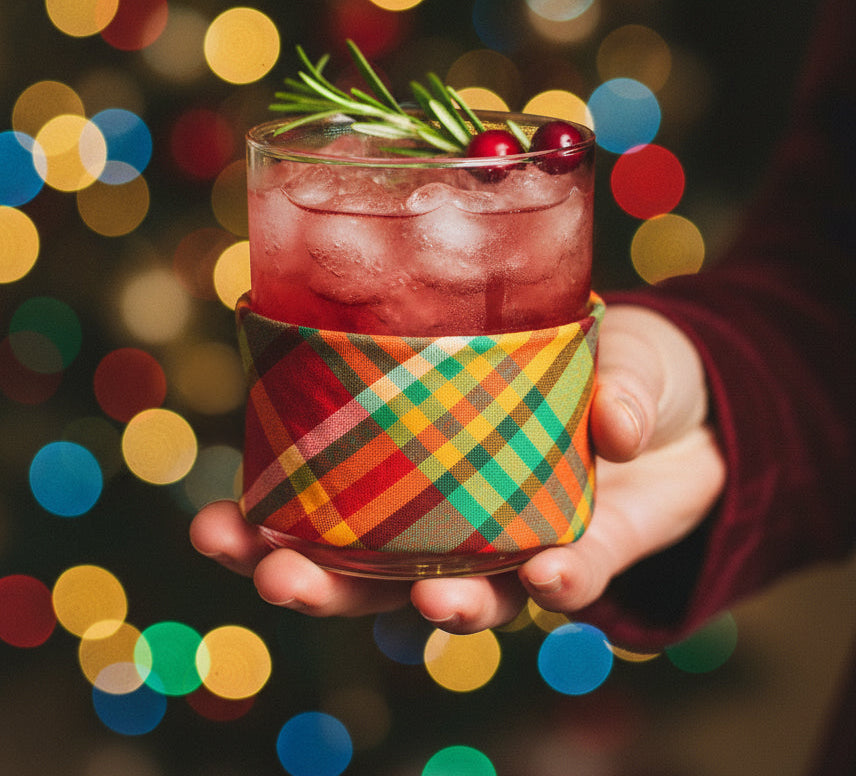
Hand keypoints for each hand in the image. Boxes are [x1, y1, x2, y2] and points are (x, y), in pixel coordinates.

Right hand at [190, 304, 726, 631]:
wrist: (696, 407)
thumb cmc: (617, 361)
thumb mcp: (600, 338)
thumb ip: (605, 371)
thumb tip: (609, 421)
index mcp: (426, 458)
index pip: (336, 500)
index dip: (271, 523)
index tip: (215, 527)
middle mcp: (461, 514)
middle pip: (377, 574)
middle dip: (324, 588)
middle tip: (279, 580)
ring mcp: (520, 543)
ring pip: (465, 598)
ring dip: (441, 609)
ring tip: (433, 603)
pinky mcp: (591, 558)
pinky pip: (570, 587)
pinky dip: (562, 584)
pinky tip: (550, 573)